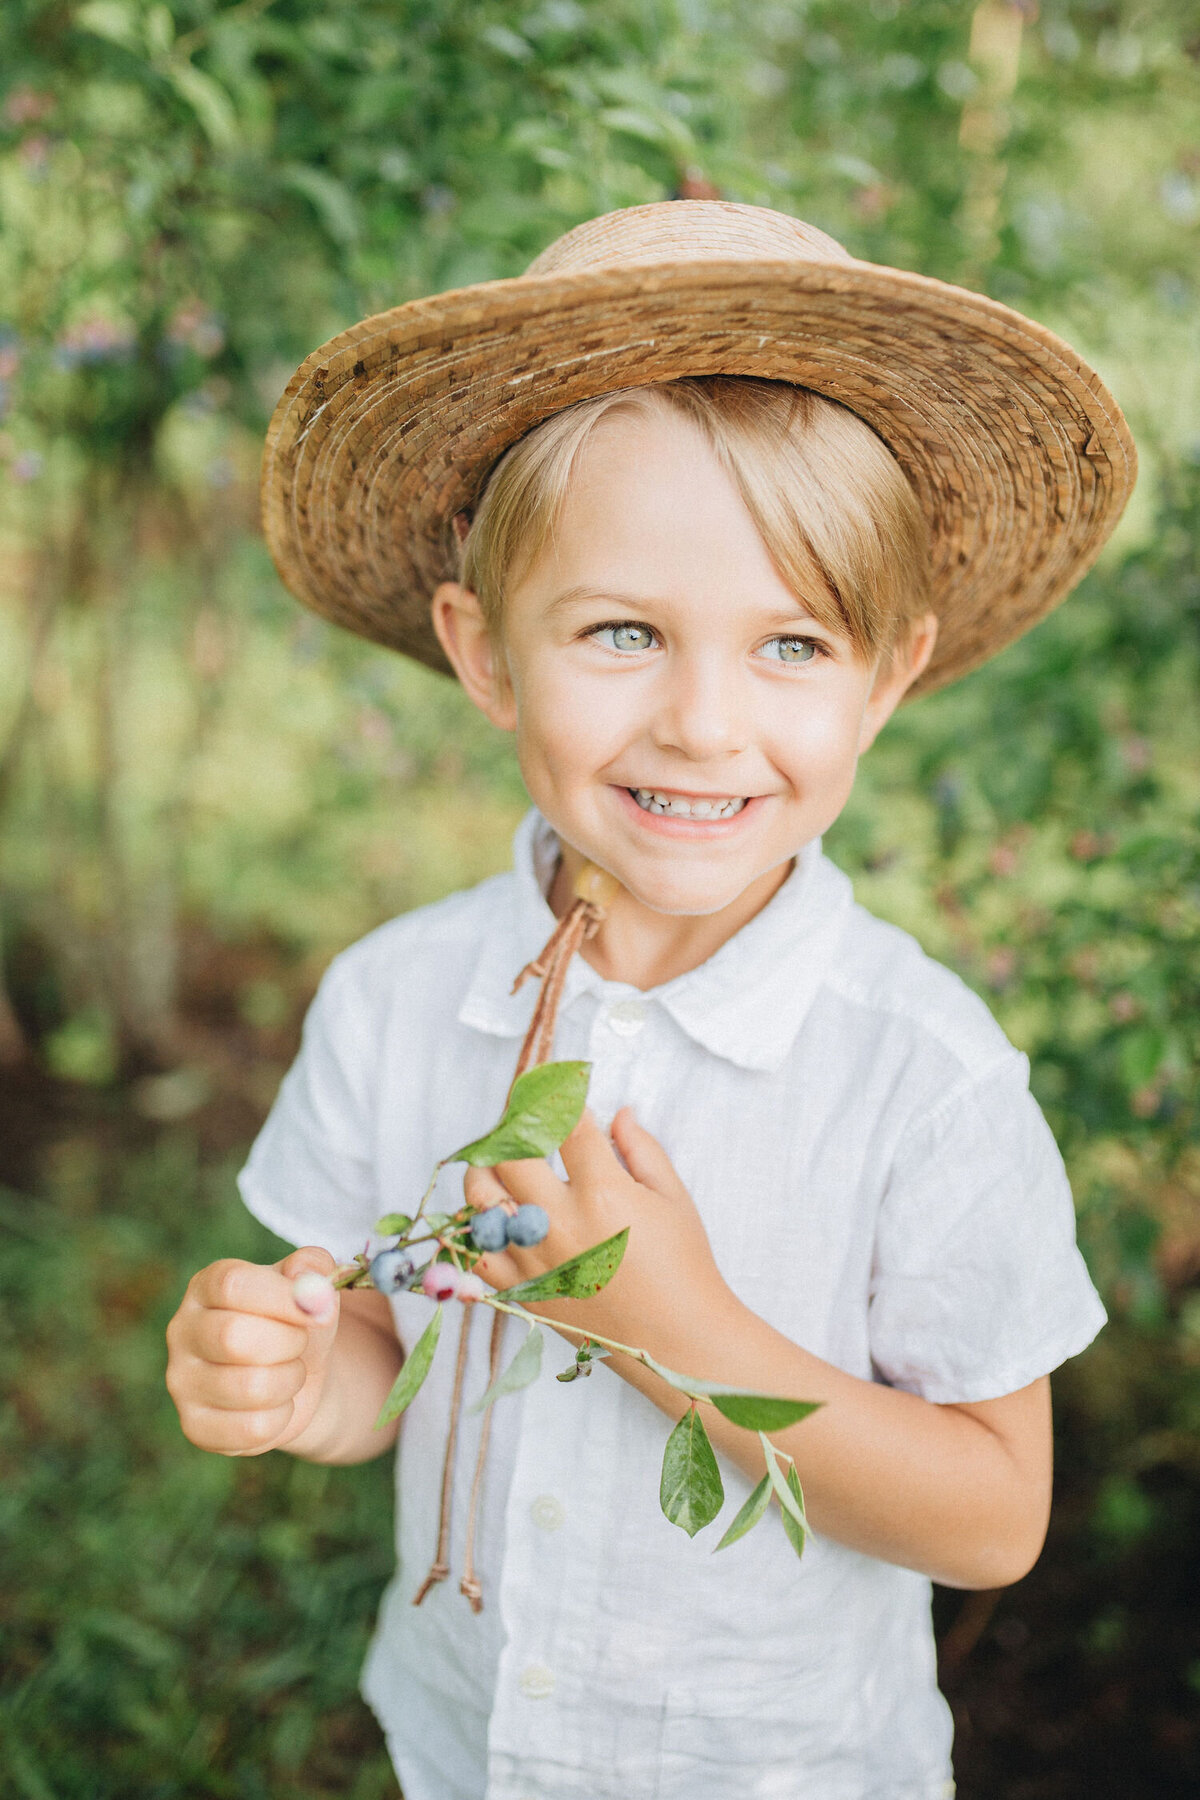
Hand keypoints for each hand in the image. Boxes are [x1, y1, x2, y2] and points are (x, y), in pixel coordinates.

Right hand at [165, 1247, 340, 1455]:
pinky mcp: (195, 1426)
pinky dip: (283, 1417)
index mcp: (206, 1286)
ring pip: (250, 1387)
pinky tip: (279, 1404)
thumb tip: (309, 1278)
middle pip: (234, 1337)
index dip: (284, 1297)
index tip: (320, 1311)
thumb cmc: (295, 1322)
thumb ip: (314, 1268)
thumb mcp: (310, 1287)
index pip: (233, 1284)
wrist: (292, 1376)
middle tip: (301, 1342)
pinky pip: (252, 1429)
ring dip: (291, 1379)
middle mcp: (183, 1331)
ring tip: (291, 1371)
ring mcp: (182, 1381)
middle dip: (288, 1342)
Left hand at [464, 1107, 735, 1354]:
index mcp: (604, 1192)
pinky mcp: (523, 1291)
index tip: (555, 1086)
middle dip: (512, 1127)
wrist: (679, 1343)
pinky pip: (477, 1252)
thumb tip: (618, 1111)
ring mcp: (535, 1259)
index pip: (564, 1124)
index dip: (558, 1096)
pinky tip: (495, 1214)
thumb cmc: (685, 1267)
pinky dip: (477, 1228)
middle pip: (509, 1154)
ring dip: (486, 1171)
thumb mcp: (673, 1198)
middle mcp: (561, 1223)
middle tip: (523, 1122)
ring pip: (479, 1199)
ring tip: (502, 1164)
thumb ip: (641, 1149)